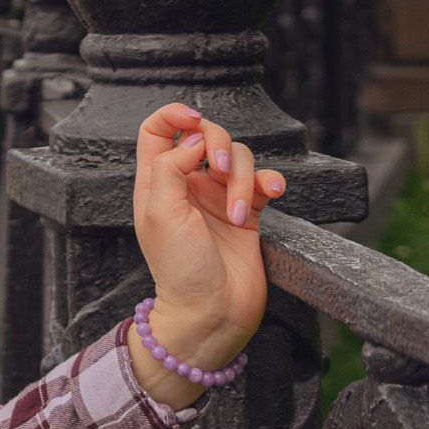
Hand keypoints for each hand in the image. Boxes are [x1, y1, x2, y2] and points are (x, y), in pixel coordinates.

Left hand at [126, 105, 285, 410]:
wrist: (213, 313)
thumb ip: (170, 166)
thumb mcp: (160, 214)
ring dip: (243, 180)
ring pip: (239, 158)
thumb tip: (193, 138)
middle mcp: (186, 186)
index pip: (157, 130)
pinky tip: (272, 195)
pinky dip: (270, 181)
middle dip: (219, 144)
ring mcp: (218, 198)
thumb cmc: (180, 271)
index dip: (174, 115)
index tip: (193, 120)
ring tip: (238, 214)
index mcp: (156, 183)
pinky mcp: (248, 211)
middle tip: (219, 171)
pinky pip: (264, 179)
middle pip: (206, 135)